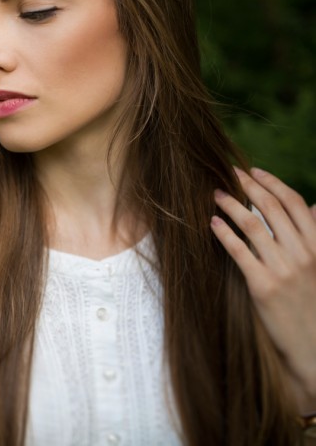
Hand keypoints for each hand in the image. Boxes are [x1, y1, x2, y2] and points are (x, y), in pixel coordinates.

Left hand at [211, 167, 315, 404]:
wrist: (312, 346)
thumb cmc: (312, 303)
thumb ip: (315, 236)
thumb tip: (315, 207)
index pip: (296, 204)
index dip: (274, 183)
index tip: (254, 171)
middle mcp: (304, 255)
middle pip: (273, 209)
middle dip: (249, 186)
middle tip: (228, 173)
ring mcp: (284, 271)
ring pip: (254, 226)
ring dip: (232, 205)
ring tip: (216, 195)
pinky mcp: (264, 287)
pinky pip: (240, 252)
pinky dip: (225, 233)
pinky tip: (212, 223)